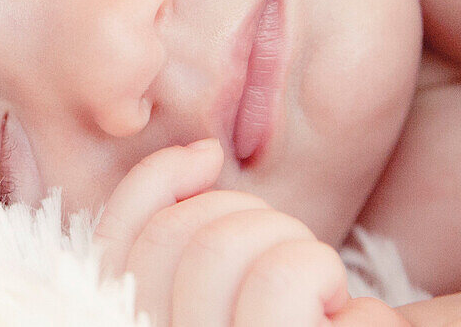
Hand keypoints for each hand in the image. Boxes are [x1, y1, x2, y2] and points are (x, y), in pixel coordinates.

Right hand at [93, 141, 408, 325]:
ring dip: (292, 250)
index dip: (151, 182)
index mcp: (154, 326)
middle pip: (171, 240)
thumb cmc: (327, 315)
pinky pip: (284, 280)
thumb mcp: (239, 265)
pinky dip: (330, 279)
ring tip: (322, 294)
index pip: (112, 248)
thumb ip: (183, 221)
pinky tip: (349, 321)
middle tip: (289, 255)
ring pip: (221, 251)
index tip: (207, 155)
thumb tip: (199, 152)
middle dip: (244, 218)